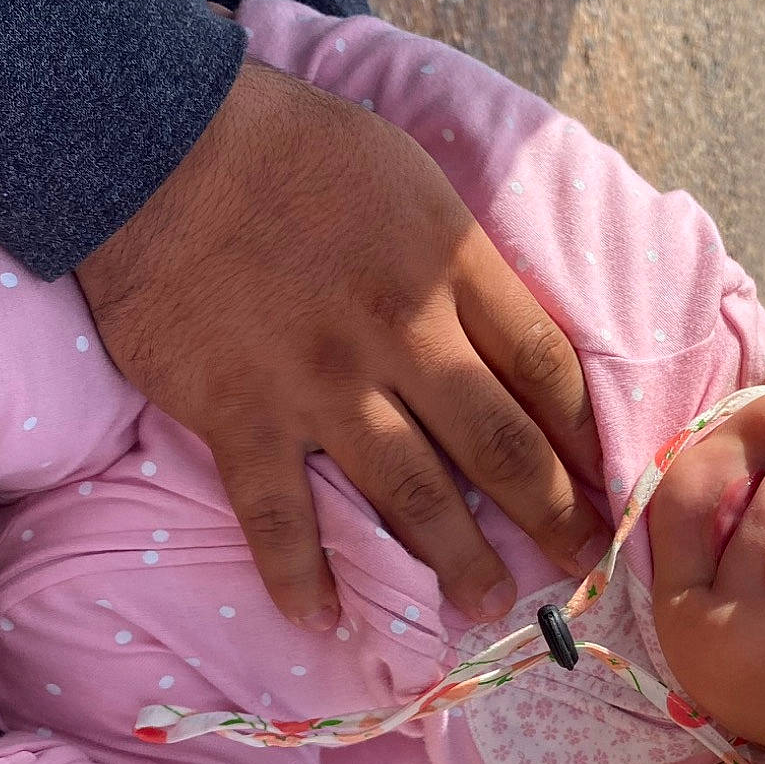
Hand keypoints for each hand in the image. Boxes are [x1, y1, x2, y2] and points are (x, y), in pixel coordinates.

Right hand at [77, 62, 607, 631]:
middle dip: (551, 513)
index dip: (587, 434)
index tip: (609, 477)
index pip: (545, 370)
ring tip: (487, 604)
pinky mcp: (240, 416)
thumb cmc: (290, 144)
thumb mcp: (409, 174)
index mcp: (450, 268)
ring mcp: (321, 385)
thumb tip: (506, 327)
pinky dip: (300, 576)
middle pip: (500, 446)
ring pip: (410, 495)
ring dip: (455, 560)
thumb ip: (460, 258)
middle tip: (583, 563)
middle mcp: (401, 337)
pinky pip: (277, 517)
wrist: (155, 142)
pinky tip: (324, 621)